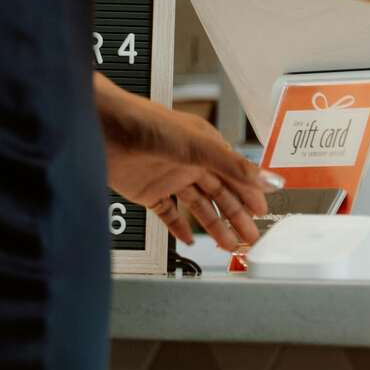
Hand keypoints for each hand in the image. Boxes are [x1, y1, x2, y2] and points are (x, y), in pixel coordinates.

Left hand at [95, 75, 278, 251]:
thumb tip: (266, 178)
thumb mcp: (197, 146)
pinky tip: (189, 240)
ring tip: (229, 245)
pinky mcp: (148, 192)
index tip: (262, 213)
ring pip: (199, 207)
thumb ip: (232, 165)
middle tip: (250, 237)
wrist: (103, 128)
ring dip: (214, 226)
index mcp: (206, 146)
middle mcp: (190, 162)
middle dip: (237, 216)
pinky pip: (169, 214)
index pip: (234, 175)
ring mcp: (170, 178)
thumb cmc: (147, 124)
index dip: (249, 195)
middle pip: (220, 194)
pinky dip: (179, 227)